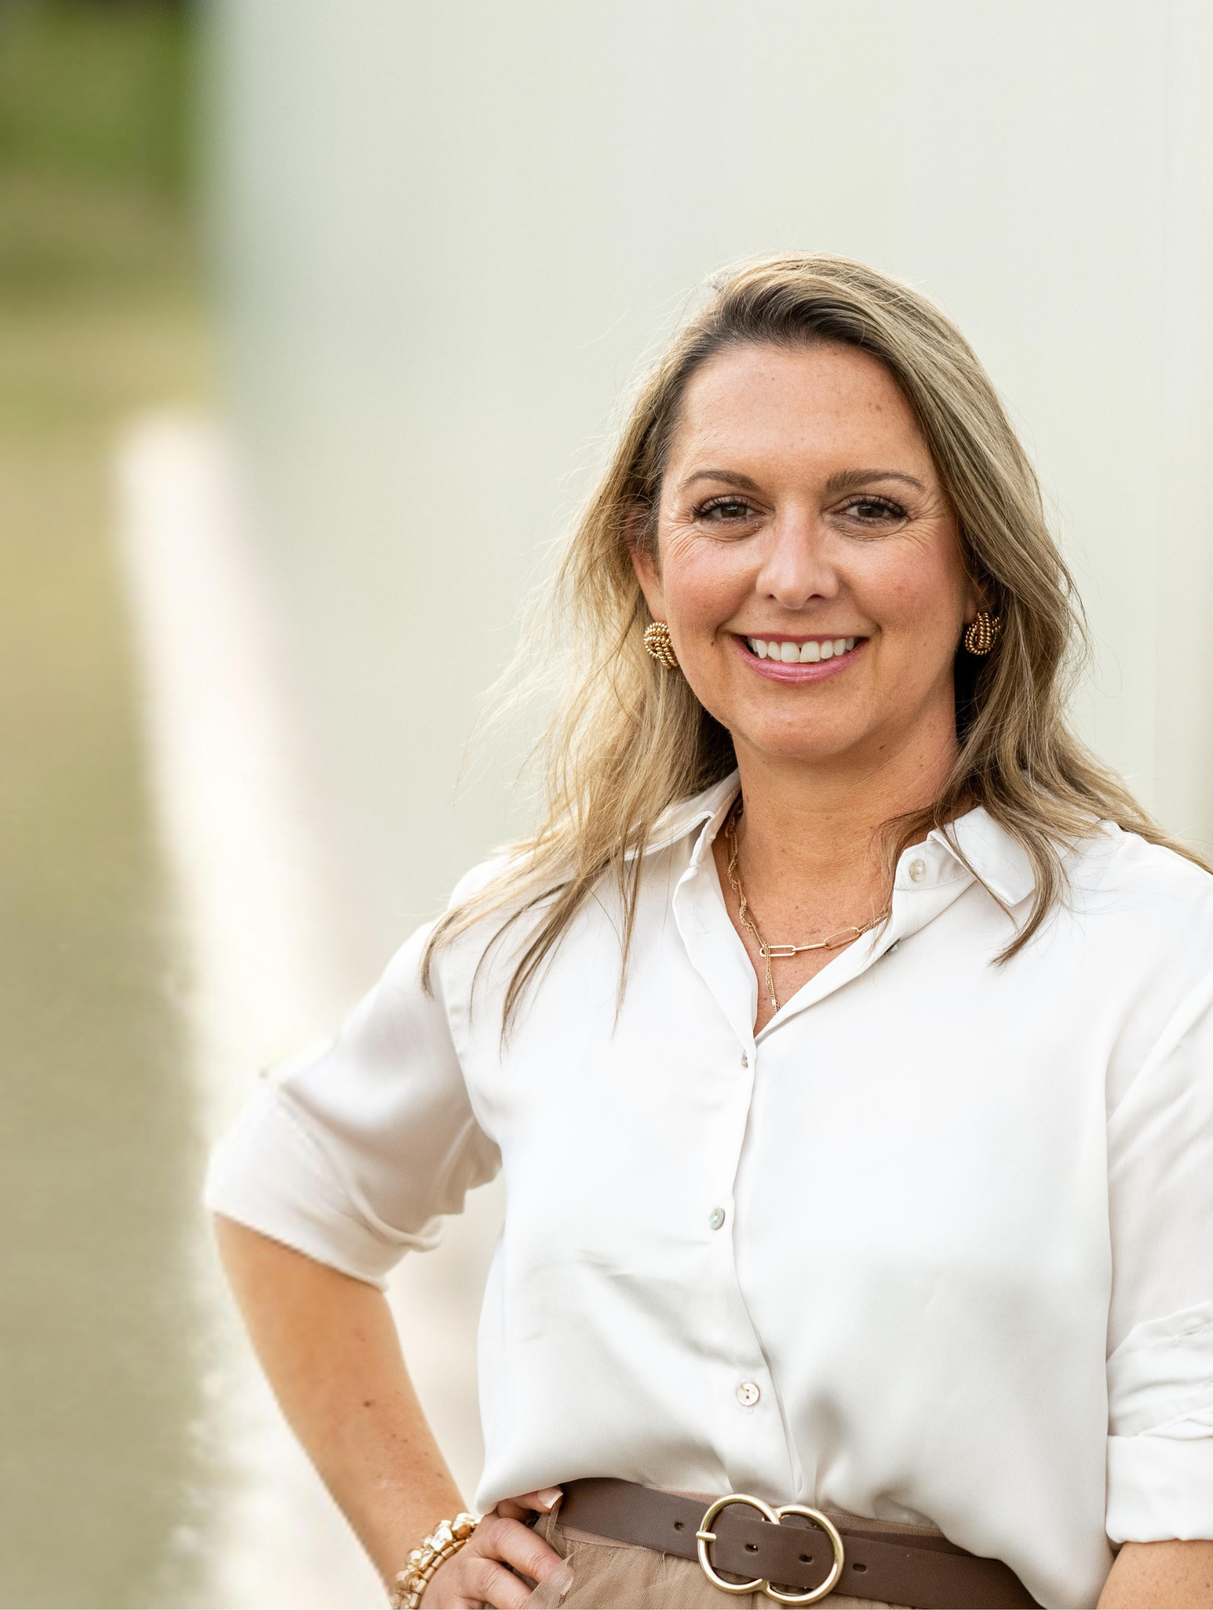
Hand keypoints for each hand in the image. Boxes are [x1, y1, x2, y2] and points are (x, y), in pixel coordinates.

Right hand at [421, 1489, 571, 1608]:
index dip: (533, 1495)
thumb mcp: (519, 1549)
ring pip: (488, 1576)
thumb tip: (593, 1552)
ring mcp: (465, 1573)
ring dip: (518, 1595)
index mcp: (502, 1521)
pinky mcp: (451, 1603)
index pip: (514, 1497)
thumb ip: (546, 1542)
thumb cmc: (499, 1570)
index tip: (558, 1499)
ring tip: (544, 1608)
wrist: (448, 1595)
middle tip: (565, 1580)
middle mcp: (482, 1542)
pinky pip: (468, 1607)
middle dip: (536, 1555)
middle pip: (504, 1535)